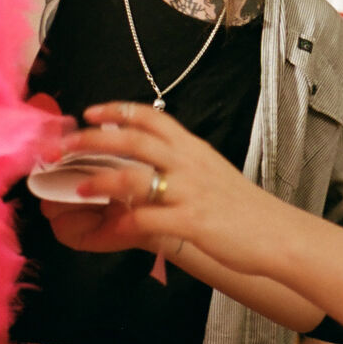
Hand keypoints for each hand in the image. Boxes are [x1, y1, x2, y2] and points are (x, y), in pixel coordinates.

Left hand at [59, 101, 295, 276]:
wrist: (277, 233)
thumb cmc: (242, 207)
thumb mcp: (211, 172)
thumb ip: (182, 163)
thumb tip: (151, 161)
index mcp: (192, 148)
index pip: (151, 116)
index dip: (117, 110)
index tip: (90, 112)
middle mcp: (189, 163)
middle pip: (134, 139)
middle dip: (94, 140)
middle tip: (66, 145)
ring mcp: (189, 191)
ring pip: (135, 177)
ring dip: (102, 180)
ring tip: (79, 187)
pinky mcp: (192, 221)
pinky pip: (148, 219)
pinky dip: (124, 223)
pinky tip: (108, 228)